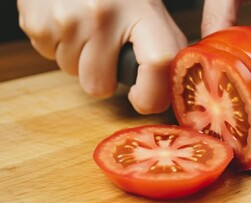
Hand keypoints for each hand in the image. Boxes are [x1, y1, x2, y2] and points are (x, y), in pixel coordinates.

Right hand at [18, 0, 186, 113]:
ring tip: (85, 25)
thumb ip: (163, 47)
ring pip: (72, 71)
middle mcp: (103, 14)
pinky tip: (67, 19)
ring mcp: (67, 18)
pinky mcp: (37, 21)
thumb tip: (169, 91)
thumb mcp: (149, 8)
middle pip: (99, 85)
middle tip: (105, 44)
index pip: (157, 64)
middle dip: (101, 74)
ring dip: (78, 56)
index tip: (142, 101)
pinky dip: (57, 43)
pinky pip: (48, 55)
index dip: (151, 96)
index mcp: (142, 11)